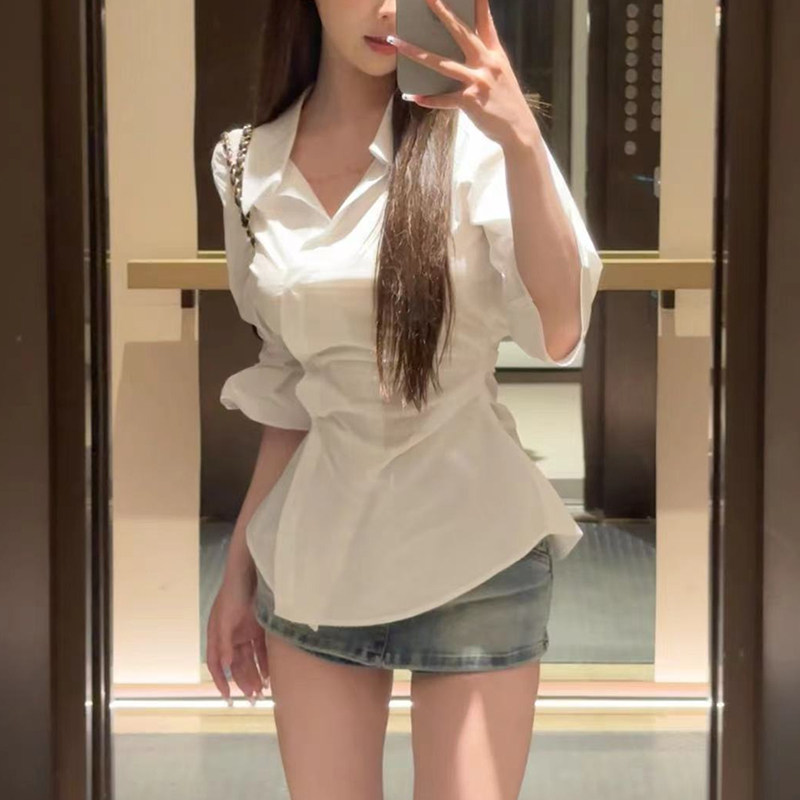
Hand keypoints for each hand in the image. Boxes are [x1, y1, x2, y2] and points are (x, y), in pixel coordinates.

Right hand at [206, 570, 269, 704]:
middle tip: (252, 697)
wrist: (250, 571)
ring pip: (250, 658)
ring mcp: (245, 631)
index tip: (226, 696)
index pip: (216, 663)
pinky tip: (271, 673)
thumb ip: (224, 642)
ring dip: (255, 674)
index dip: (220, 680)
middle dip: (242, 681)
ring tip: (262, 690)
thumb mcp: (225, 618)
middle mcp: (230, 636)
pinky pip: (261, 648)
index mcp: (217, 635)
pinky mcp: (259, 626)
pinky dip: (265, 661)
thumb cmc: (233, 593)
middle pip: (236, 664)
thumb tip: (223, 666)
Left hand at [388, 0, 538, 149]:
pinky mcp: (470, 101)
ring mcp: (478, 81)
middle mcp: (486, 62)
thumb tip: (469, 44)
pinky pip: (444, 99)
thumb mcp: (501, 72)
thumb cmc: (506, 100)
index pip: (485, 20)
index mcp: (495, 52)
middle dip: (442, 12)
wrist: (518, 129)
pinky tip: (413, 96)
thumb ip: (485, 56)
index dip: (477, 1)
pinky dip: (429, 99)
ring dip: (416, 53)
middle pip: (460, 32)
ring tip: (397, 43)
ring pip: (441, 64)